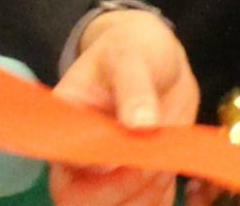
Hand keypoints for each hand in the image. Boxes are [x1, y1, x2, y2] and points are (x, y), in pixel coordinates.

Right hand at [44, 8, 197, 205]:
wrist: (157, 59)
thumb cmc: (133, 50)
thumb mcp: (131, 55)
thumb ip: (134, 87)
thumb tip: (141, 125)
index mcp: (67, 123)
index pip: (67, 166)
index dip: (98, 175)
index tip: (136, 156)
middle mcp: (78, 156)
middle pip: (80, 201)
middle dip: (123, 191)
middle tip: (156, 163)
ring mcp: (105, 174)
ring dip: (147, 193)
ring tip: (167, 154)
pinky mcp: (134, 182)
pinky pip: (145, 204)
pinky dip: (162, 197)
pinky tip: (172, 167)